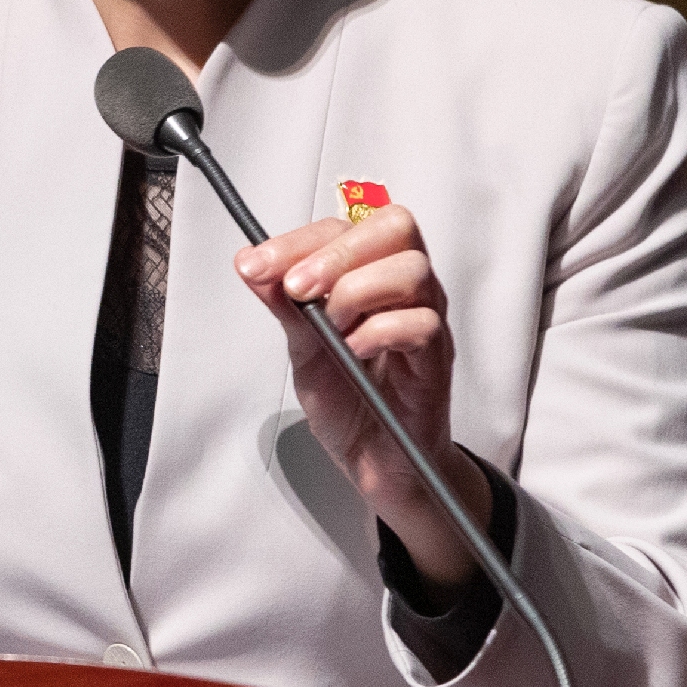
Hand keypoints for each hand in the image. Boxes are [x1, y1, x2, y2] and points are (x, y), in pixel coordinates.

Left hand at [235, 204, 490, 598]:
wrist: (375, 460)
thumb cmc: (348, 398)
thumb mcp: (303, 347)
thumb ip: (284, 305)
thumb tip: (250, 263)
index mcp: (371, 272)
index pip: (343, 226)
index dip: (297, 239)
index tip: (256, 265)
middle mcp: (406, 287)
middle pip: (395, 227)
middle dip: (335, 254)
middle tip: (297, 290)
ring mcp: (427, 318)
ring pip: (413, 270)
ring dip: (358, 291)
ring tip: (331, 328)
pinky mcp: (437, 359)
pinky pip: (423, 324)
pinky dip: (380, 332)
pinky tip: (355, 352)